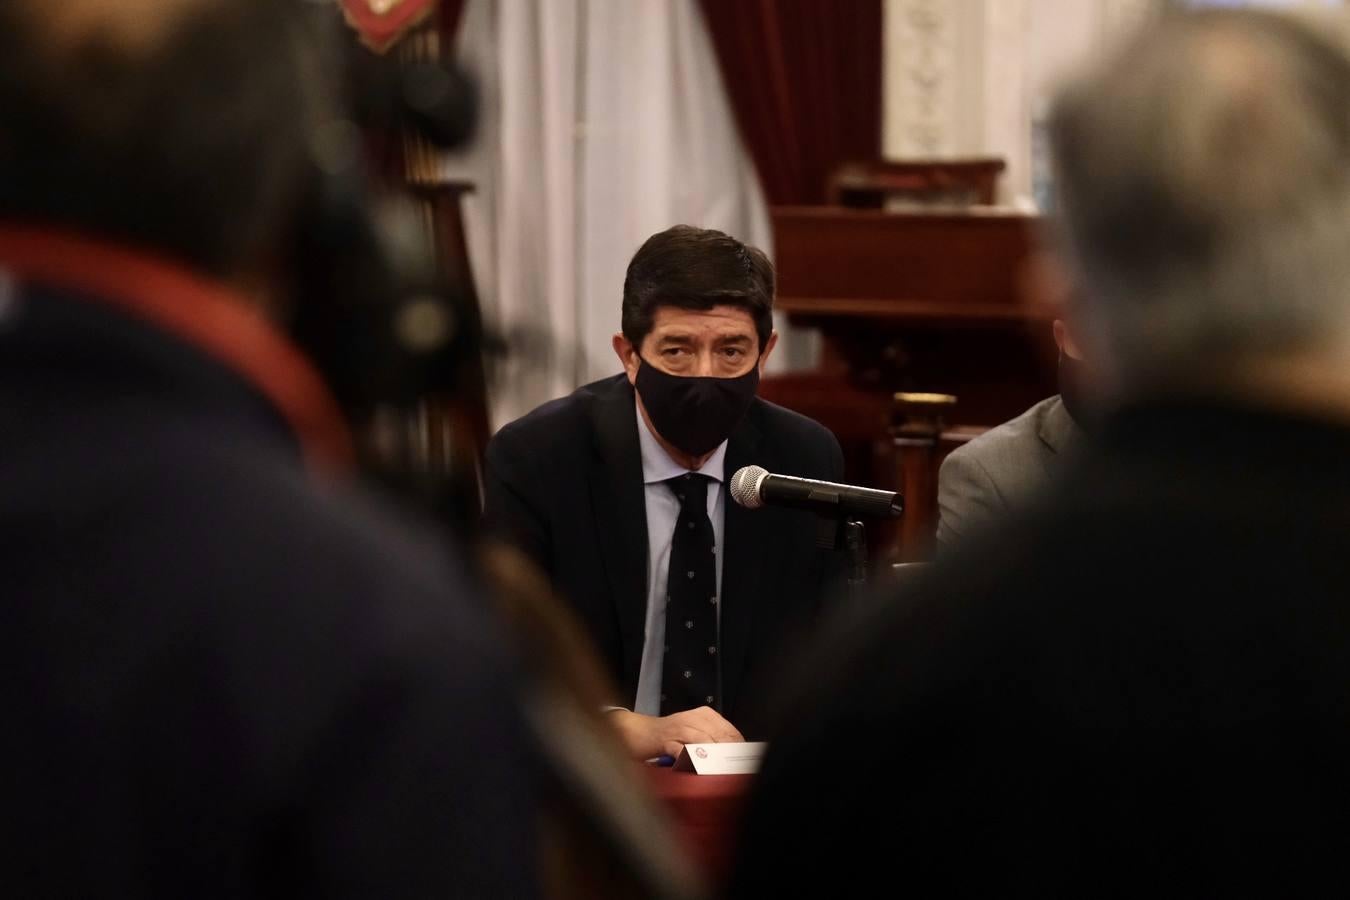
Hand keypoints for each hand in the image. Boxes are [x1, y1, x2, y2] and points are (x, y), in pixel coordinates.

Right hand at [607, 706, 744, 759]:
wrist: (639, 732)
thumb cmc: (669, 735)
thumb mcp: (694, 732)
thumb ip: (713, 740)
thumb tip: (735, 756)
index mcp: (704, 715)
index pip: (730, 731)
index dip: (738, 748)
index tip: (743, 763)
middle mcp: (694, 718)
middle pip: (719, 736)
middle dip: (728, 755)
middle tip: (734, 770)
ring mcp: (679, 728)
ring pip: (703, 742)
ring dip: (713, 759)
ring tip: (721, 772)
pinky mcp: (665, 740)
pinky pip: (682, 751)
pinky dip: (691, 762)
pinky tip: (697, 770)